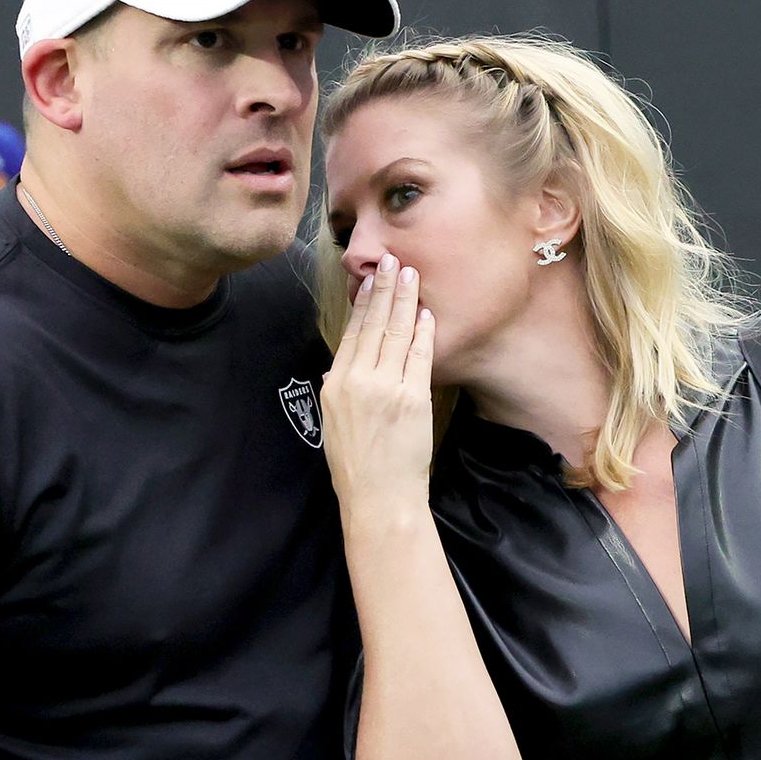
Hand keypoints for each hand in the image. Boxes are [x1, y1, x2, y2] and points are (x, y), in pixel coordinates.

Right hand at [321, 254, 435, 525]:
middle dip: (383, 289)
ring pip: (395, 333)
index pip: (351, 334)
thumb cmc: (357, 466)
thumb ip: (339, 390)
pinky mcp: (412, 398)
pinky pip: (418, 356)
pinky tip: (425, 313)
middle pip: (372, 325)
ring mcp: (385, 388)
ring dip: (404, 301)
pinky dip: (422, 332)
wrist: (378, 499)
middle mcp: (356, 381)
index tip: (370, 279)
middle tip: (392, 260)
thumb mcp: (335, 423)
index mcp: (335, 385)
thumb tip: (339, 366)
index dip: (362, 303)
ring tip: (410, 275)